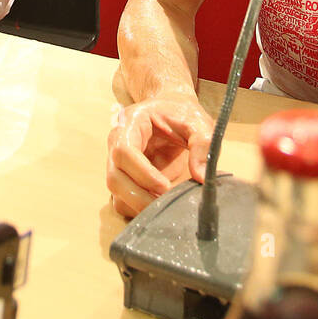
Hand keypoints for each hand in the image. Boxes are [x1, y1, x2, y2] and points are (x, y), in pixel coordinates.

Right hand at [106, 95, 213, 218]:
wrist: (170, 109)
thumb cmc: (180, 112)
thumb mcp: (196, 120)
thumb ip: (202, 143)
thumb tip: (202, 177)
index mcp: (130, 124)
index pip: (123, 151)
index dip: (142, 172)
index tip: (165, 185)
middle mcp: (117, 145)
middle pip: (114, 177)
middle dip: (140, 196)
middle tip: (167, 203)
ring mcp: (118, 164)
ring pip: (117, 194)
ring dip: (140, 205)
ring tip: (167, 206)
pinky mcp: (125, 180)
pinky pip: (124, 202)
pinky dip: (140, 209)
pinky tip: (161, 206)